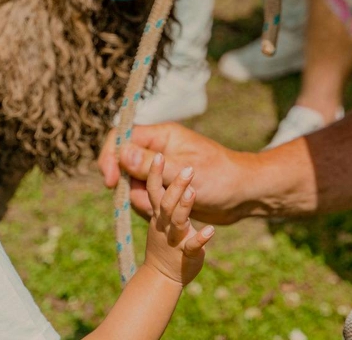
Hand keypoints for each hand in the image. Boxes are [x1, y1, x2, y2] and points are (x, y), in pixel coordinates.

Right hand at [98, 123, 251, 224]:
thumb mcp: (184, 171)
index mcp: (162, 137)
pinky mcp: (166, 189)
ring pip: (132, 185)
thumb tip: (121, 153)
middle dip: (128, 185)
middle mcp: (158, 152)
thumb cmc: (220, 177)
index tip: (109, 180)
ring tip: (164, 209)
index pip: (122, 137)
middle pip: (123, 164)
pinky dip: (151, 207)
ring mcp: (161, 171)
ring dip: (142, 200)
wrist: (242, 195)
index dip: (110, 156)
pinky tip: (169, 214)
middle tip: (146, 202)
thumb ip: (150, 165)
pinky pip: (145, 197)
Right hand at [142, 154, 214, 284]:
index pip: (152, 188)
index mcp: (159, 212)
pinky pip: (193, 245)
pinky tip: (210, 231)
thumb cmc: (165, 240)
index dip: (153, 172)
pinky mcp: (188, 254)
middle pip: (166, 202)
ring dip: (184, 207)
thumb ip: (153, 195)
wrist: (164, 278)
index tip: (158, 155)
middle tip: (188, 169)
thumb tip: (134, 170)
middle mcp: (164, 223)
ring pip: (178, 221)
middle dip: (175, 186)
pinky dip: (201, 239)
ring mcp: (175, 238)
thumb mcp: (158, 217)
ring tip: (193, 192)